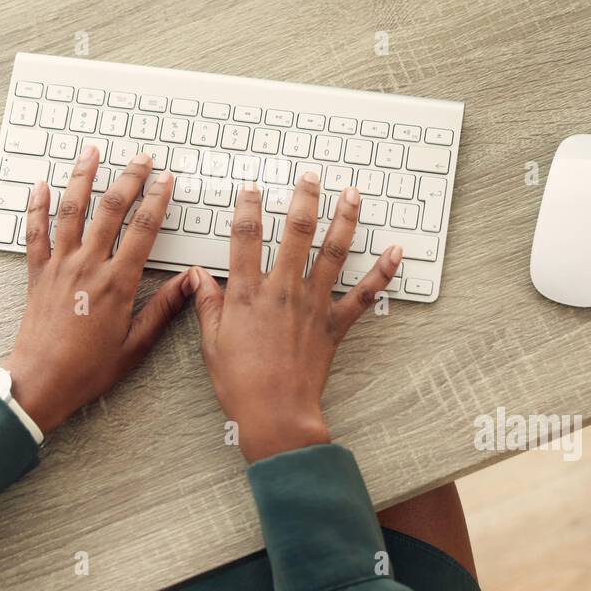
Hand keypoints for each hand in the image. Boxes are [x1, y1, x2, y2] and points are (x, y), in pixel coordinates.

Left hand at [1, 147, 192, 433]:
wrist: (41, 381)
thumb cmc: (89, 369)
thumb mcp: (137, 344)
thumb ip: (164, 309)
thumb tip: (191, 281)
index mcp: (116, 284)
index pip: (143, 230)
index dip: (157, 200)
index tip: (166, 179)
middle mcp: (87, 267)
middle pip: (110, 210)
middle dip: (128, 179)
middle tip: (141, 158)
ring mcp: (60, 266)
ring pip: (71, 211)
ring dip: (83, 178)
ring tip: (92, 153)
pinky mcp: (38, 273)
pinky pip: (35, 233)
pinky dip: (36, 207)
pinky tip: (40, 186)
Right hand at [190, 173, 402, 462]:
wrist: (276, 415)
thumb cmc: (240, 383)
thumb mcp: (211, 342)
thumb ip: (207, 304)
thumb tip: (195, 276)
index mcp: (247, 294)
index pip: (244, 238)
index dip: (246, 208)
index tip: (250, 188)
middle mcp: (282, 291)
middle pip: (295, 232)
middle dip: (304, 199)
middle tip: (310, 176)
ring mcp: (312, 305)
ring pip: (332, 252)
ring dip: (344, 219)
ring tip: (351, 194)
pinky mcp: (334, 324)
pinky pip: (363, 294)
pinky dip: (382, 272)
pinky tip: (395, 251)